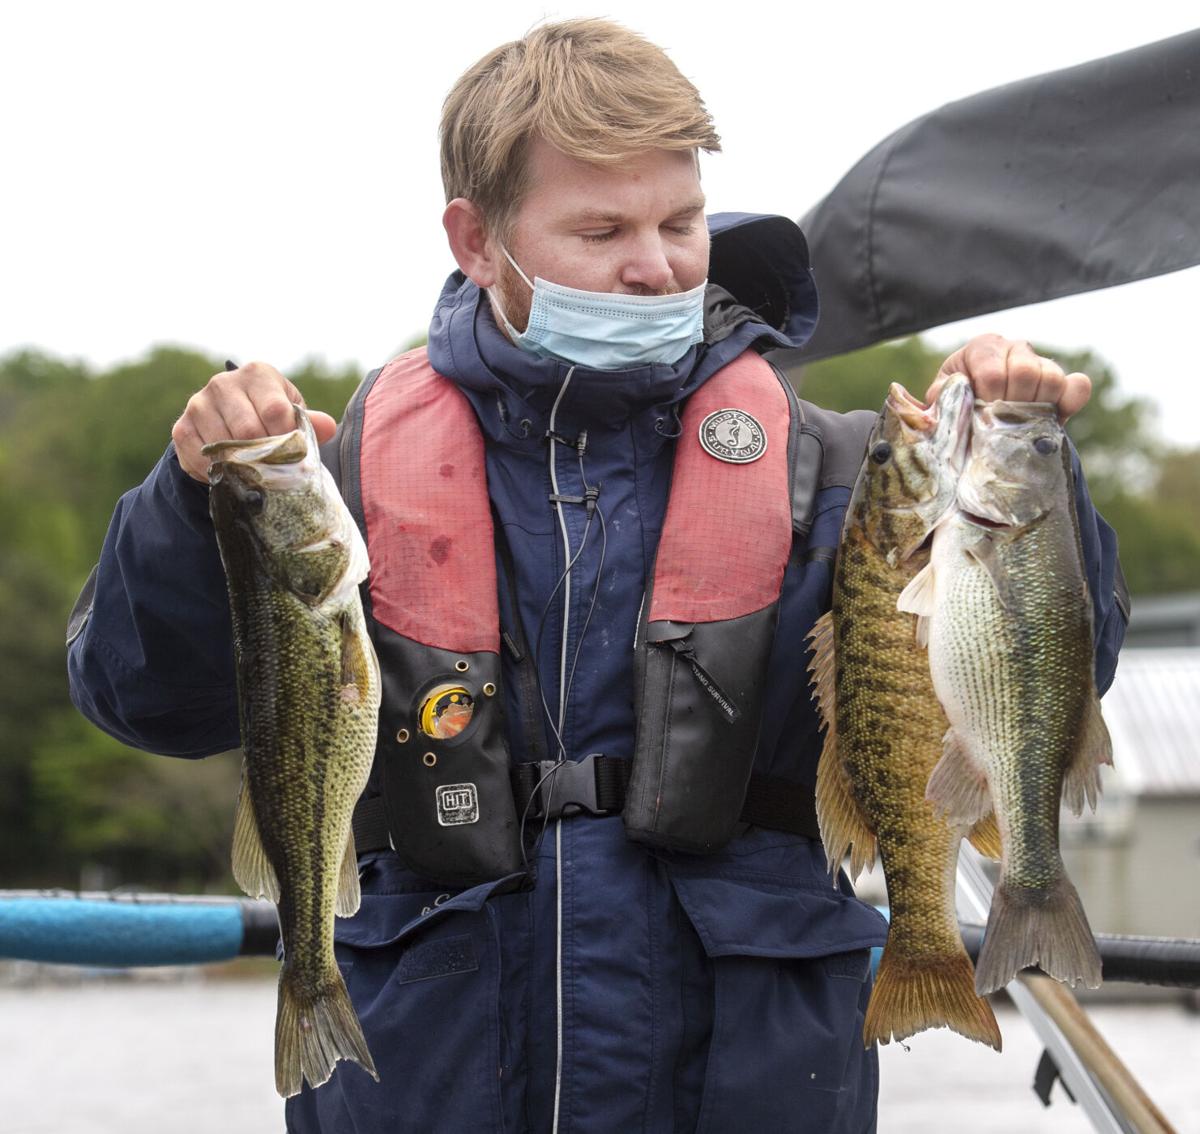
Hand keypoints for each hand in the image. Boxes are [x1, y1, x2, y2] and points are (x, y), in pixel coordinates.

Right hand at [171, 361, 337, 482]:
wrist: (231, 418)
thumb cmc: (271, 416)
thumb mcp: (293, 415)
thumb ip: (310, 423)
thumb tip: (328, 426)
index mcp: (257, 374)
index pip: (275, 411)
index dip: (286, 439)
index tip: (292, 454)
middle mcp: (223, 383)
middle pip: (248, 430)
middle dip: (265, 455)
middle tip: (275, 468)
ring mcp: (198, 404)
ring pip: (223, 447)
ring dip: (242, 466)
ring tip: (254, 471)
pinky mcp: (181, 427)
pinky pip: (200, 458)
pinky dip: (218, 473)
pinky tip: (230, 472)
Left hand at [925, 334, 1091, 420]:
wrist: (978, 415)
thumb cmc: (956, 405)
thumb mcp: (941, 400)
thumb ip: (939, 400)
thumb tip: (942, 405)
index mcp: (982, 347)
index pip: (993, 373)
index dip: (989, 400)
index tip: (982, 417)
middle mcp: (1014, 348)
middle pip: (1025, 373)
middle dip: (1011, 405)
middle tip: (1000, 422)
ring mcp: (1041, 362)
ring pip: (1051, 379)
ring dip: (1035, 407)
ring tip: (1017, 422)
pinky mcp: (1063, 382)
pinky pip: (1077, 386)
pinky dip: (1070, 403)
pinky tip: (1055, 417)